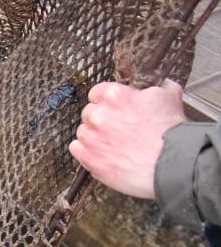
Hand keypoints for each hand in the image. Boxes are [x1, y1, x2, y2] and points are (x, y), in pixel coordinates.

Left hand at [69, 79, 186, 198]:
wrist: (171, 164)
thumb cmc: (171, 132)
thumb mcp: (168, 96)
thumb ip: (154, 86)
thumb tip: (155, 82)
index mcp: (114, 96)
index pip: (97, 92)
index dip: (106, 101)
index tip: (112, 108)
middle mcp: (98, 115)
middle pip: (89, 112)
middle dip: (101, 119)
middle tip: (117, 128)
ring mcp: (91, 138)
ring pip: (83, 131)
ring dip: (94, 135)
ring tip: (113, 143)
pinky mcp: (88, 158)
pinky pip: (76, 148)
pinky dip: (86, 150)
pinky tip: (102, 153)